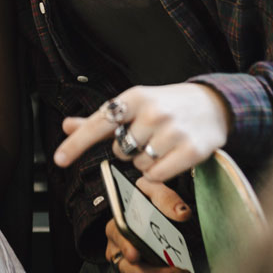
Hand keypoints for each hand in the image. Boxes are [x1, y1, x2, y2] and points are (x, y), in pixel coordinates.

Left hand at [54, 83, 230, 181]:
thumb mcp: (135, 103)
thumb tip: (66, 125)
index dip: (77, 142)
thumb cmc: (167, 105)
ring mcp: (174, 131)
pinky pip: (157, 176)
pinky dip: (160, 172)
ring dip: (146, 160)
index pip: (99, 122)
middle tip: (149, 134)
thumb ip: (102, 119)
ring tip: (163, 143)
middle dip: (129, 148)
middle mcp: (154, 112)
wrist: (214, 104)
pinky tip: (172, 156)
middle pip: (120, 150)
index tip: (58, 159)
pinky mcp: (191, 150)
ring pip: (139, 165)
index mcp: (136, 97)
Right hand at [104, 177, 197, 272]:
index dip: (124, 247)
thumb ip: (166, 198)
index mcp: (118, 226)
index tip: (135, 254)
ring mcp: (131, 269)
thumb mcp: (154, 190)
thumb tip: (182, 213)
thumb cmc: (149, 201)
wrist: (155, 214)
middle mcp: (120, 251)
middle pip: (129, 270)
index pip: (117, 237)